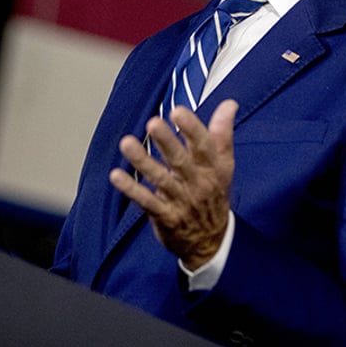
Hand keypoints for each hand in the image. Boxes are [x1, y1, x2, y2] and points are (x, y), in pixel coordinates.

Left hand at [108, 100, 237, 269]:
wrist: (213, 242)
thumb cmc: (214, 194)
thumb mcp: (223, 166)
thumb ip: (222, 133)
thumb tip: (229, 104)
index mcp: (213, 168)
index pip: (204, 146)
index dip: (192, 128)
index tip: (177, 111)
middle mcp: (198, 184)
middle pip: (181, 160)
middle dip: (167, 142)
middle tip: (153, 123)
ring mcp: (181, 201)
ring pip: (160, 179)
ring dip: (142, 161)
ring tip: (126, 143)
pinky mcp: (165, 217)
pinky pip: (147, 201)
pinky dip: (131, 189)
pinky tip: (116, 175)